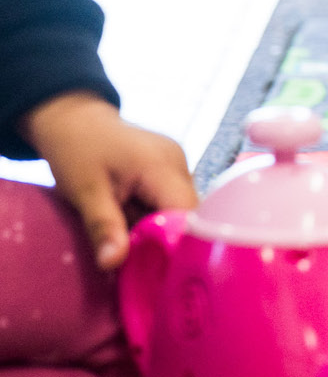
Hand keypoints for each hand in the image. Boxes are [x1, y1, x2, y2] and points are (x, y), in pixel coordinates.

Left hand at [19, 92, 195, 269]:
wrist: (73, 119)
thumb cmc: (75, 151)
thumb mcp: (84, 192)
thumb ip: (103, 227)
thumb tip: (114, 264)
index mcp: (162, 165)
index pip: (188, 212)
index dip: (179, 243)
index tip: (162, 273)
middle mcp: (179, 162)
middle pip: (188, 213)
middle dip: (167, 240)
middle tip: (143, 267)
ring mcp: (178, 163)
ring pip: (182, 209)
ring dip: (161, 230)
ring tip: (135, 247)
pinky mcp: (171, 168)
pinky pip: (172, 200)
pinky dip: (157, 218)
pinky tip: (136, 226)